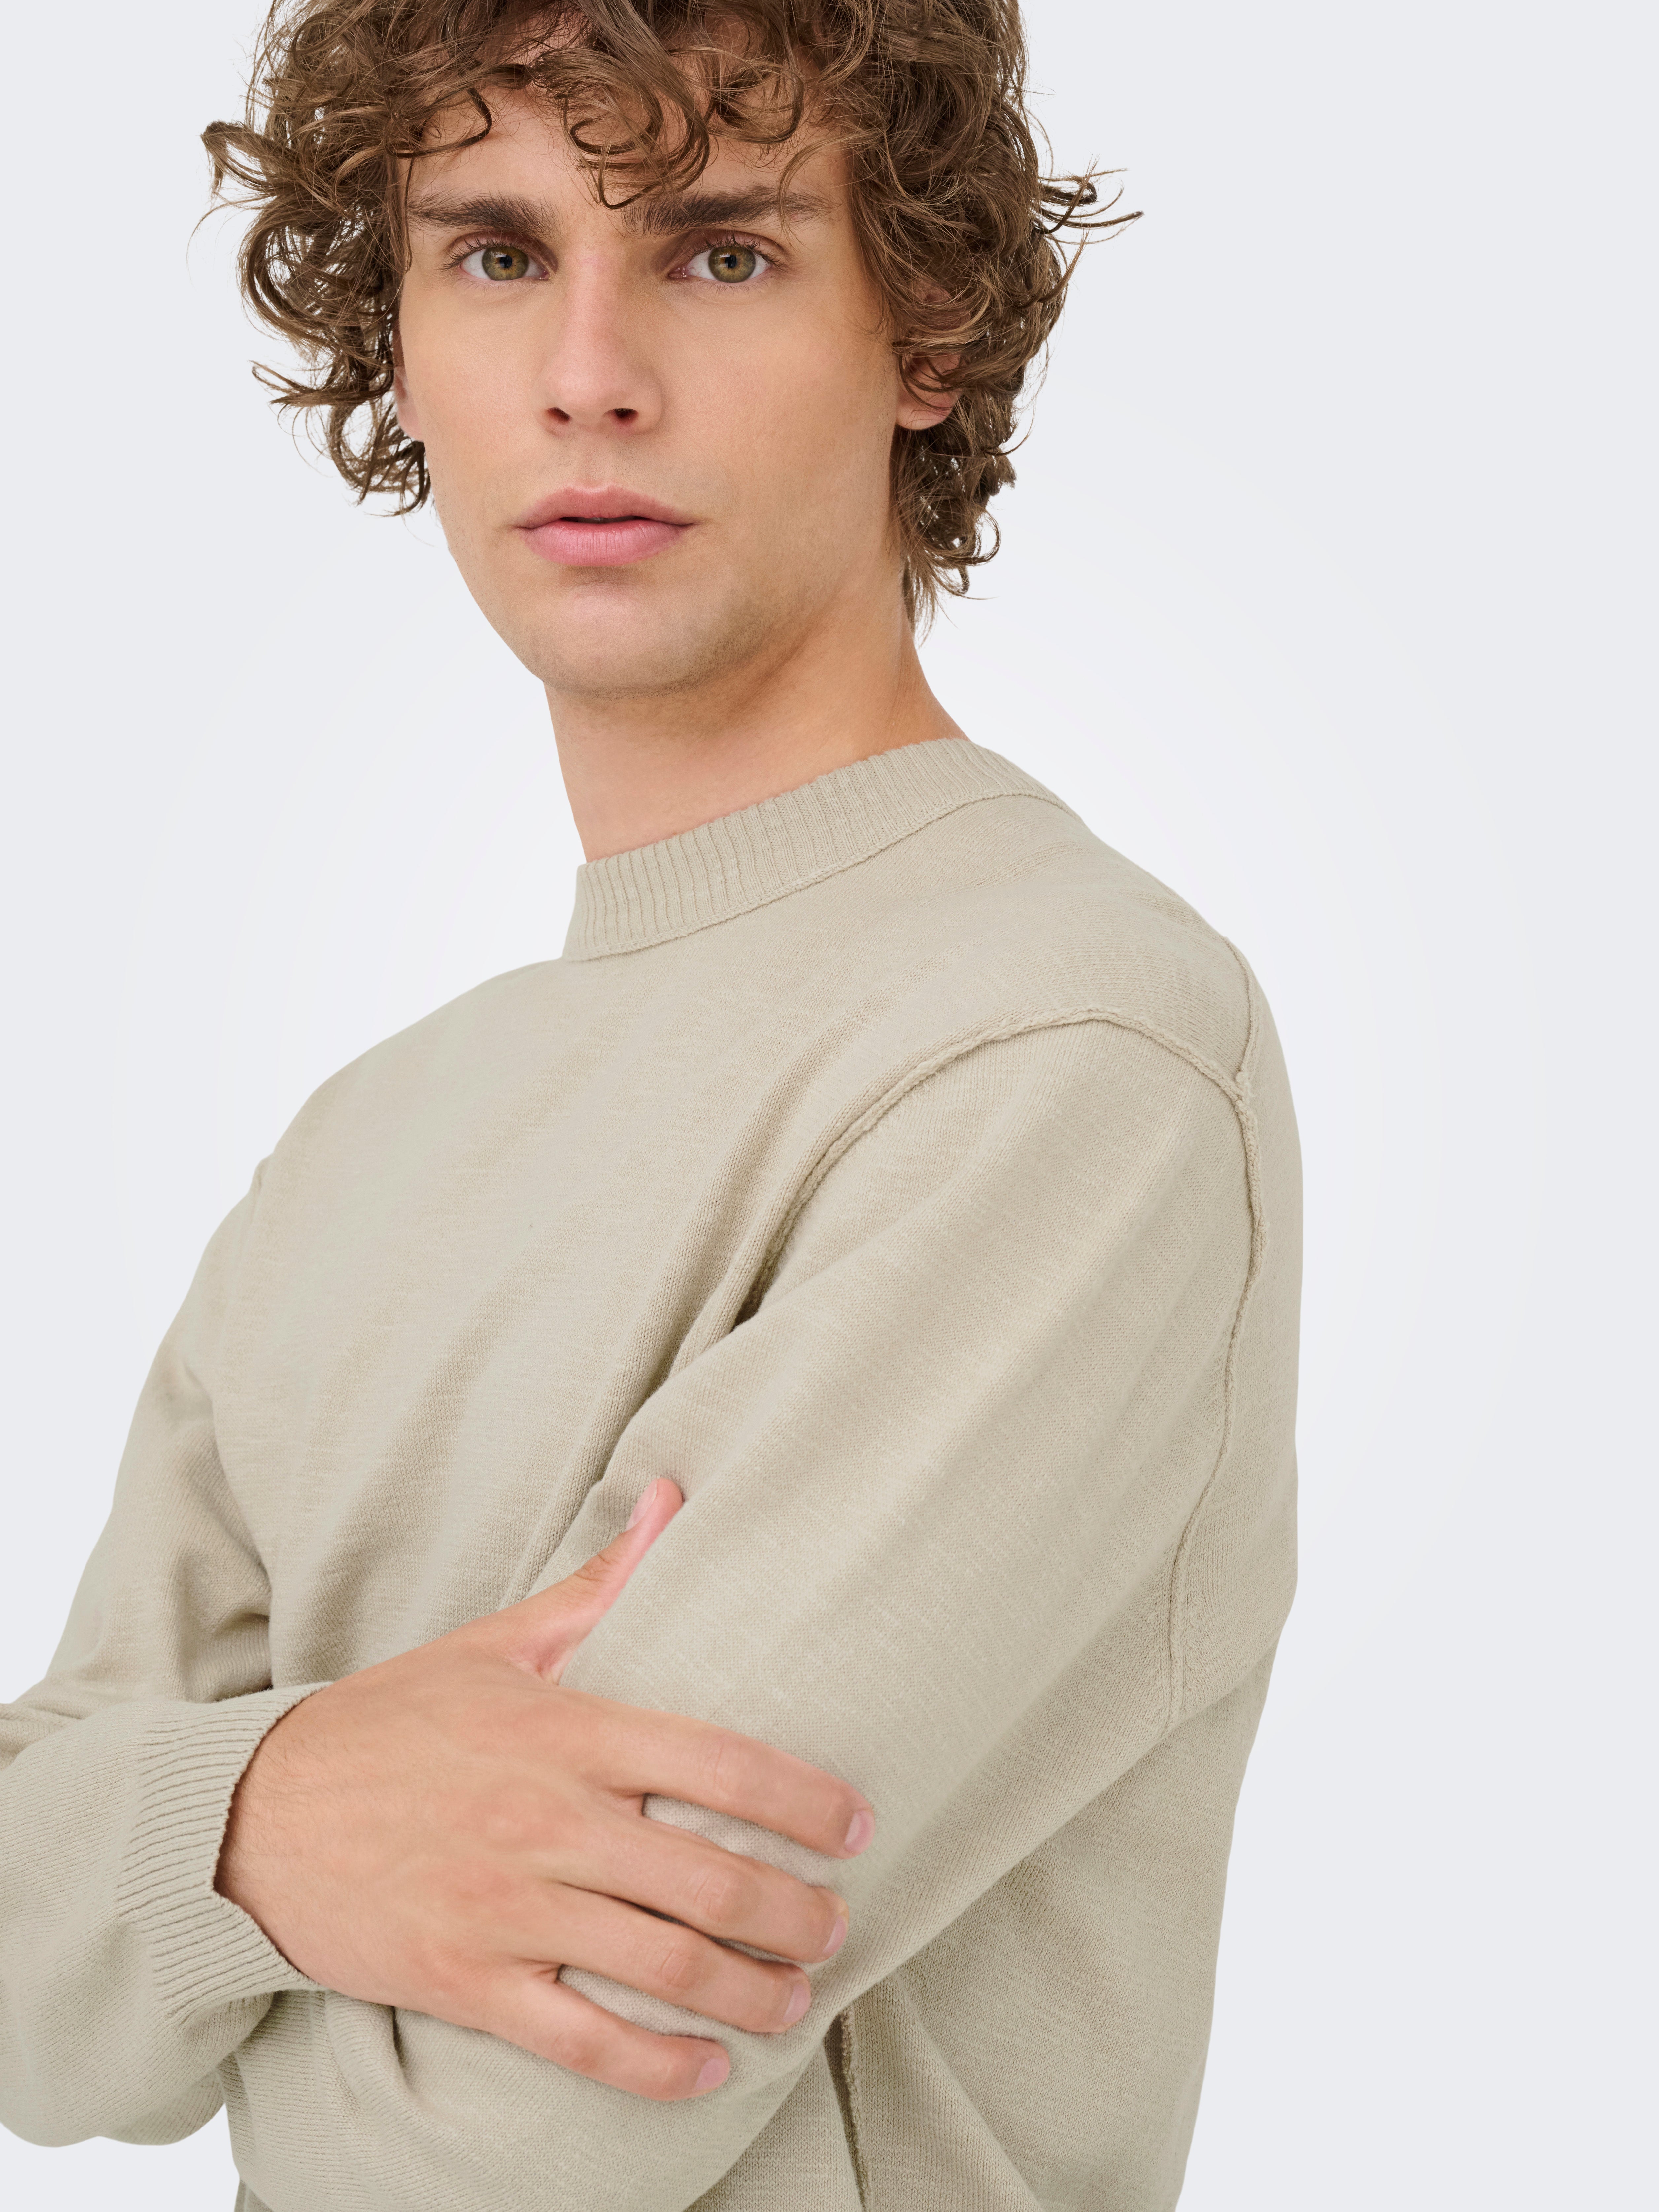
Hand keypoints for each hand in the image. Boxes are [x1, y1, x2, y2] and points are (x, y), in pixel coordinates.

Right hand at [216, 1477, 872, 2099]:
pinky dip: (653, 2066)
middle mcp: (545, 1823)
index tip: (857, 1828)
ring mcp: (504, 1909)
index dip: (802, 1800)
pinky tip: (706, 2071)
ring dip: (746, 1994)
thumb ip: (598, 1585)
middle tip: (837, 1929)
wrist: (254, 1814)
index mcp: (564, 1733)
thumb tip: (674, 1497)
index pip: (714, 1763)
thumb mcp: (494, 1644)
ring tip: (796, 2001)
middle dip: (792, 1915)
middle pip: (705, 1880)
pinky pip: (579, 2040)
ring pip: (658, 1968)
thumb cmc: (389, 1722)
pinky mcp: (464, 1981)